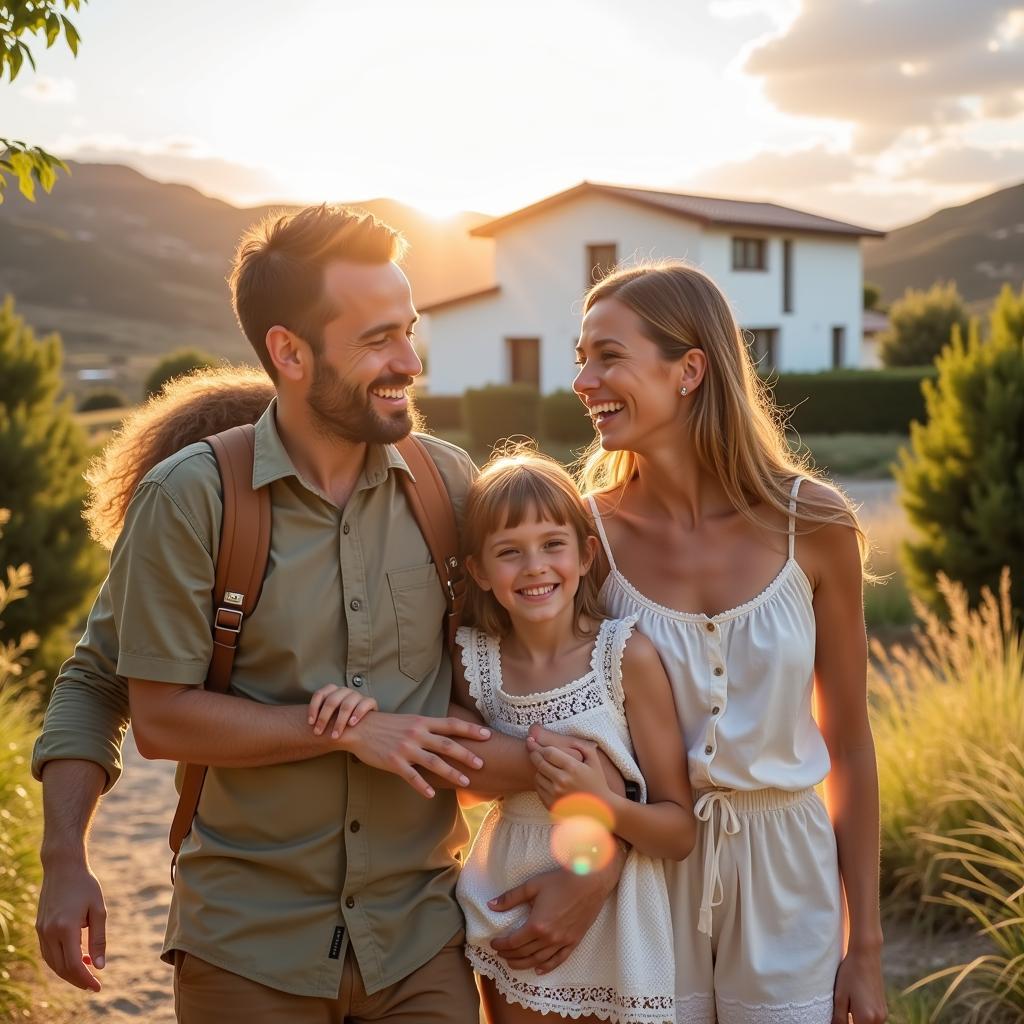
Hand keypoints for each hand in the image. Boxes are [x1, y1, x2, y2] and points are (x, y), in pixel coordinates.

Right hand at [36, 854, 106, 991]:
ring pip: (53, 962)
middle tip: (94, 984)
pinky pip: (48, 952)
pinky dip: (61, 959)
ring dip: (68, 971)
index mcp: (65, 928)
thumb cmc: (85, 885)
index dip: (86, 979)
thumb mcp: (99, 910)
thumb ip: (99, 939)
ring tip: (88, 970)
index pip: (74, 964)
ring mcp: (41, 930)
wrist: (62, 866)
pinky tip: (77, 956)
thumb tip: (100, 966)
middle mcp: (49, 932)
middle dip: (78, 979)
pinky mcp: (39, 927)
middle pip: (61, 968)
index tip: (98, 987)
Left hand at [308, 684, 376, 737]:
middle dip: (324, 718)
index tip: (310, 723)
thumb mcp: (329, 717)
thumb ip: (320, 717)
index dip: (313, 707)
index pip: (320, 694)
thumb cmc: (341, 722)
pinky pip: (365, 703)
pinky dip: (358, 713)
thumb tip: (301, 726)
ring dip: (340, 720)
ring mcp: (358, 695)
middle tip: (318, 733)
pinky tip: (352, 724)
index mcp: (333, 691)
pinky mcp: (370, 702)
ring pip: (347, 704)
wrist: (364, 726)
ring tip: (335, 735)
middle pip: (332, 700)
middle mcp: (345, 691)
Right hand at [340, 711, 490, 798]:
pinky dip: (423, 786)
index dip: (470, 729)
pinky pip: (412, 776)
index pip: (451, 724)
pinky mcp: (394, 761)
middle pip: (447, 744)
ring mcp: (406, 748)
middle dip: (466, 754)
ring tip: (465, 782)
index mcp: (422, 722)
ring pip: (433, 762)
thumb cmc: (386, 725)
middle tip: (482, 763)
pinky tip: (432, 795)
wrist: (359, 728)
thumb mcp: (409, 720)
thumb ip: (426, 727)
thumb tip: (446, 732)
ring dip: (451, 773)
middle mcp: (417, 733)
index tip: (487, 734)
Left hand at [488, 854, 624, 973]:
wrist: (590, 880)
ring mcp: (563, 942)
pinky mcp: (574, 941)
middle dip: (509, 955)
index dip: (501, 944)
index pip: (514, 941)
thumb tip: (491, 905)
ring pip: (539, 960)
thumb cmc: (561, 880)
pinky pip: (559, 960)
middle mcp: (549, 938)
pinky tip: (538, 969)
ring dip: (523, 964)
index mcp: (537, 924)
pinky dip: (547, 967)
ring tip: (512, 963)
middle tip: (500, 953)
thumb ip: (511, 898)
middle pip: (524, 952)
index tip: (493, 943)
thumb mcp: (533, 885)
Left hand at [528, 724, 625, 801]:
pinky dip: (540, 782)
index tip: (534, 742)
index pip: (549, 752)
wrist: (599, 811)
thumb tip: (570, 738)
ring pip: (538, 775)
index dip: (540, 747)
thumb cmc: (597, 784)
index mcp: (572, 768)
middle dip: (535, 754)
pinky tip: (546, 779)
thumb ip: (584, 747)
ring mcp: (555, 793)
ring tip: (544, 767)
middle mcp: (562, 780)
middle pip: (540, 763)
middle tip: (533, 750)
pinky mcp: (551, 804)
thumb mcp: (594, 763)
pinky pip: (538, 788)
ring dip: (539, 769)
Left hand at [832, 944, 887, 1023]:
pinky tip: (854, 1004)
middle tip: (843, 1010)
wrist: (866, 956)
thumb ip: (839, 1018)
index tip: (839, 1018)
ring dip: (858, 1021)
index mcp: (866, 1018)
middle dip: (852, 1023)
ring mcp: (883, 1014)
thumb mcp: (839, 996)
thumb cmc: (850, 974)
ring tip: (847, 1007)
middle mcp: (878, 1020)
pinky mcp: (883, 1008)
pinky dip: (864, 1018)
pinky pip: (873, 1020)